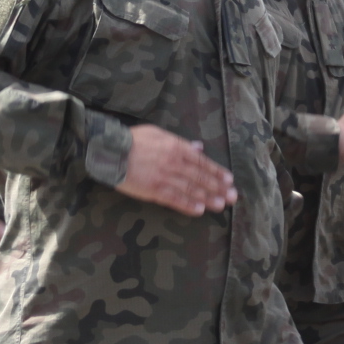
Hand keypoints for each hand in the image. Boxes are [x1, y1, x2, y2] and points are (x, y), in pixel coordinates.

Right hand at [116, 124, 236, 215]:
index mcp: (176, 147)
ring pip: (191, 189)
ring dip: (208, 198)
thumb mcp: (158, 133)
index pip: (202, 161)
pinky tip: (199, 210)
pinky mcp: (154, 190)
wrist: (110, 150)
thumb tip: (198, 146)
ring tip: (221, 205)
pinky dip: (188, 205)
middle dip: (218, 187)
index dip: (216, 171)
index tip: (229, 180)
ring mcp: (165, 177)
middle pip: (201, 177)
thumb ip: (179, 141)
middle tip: (233, 196)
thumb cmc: (132, 140)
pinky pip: (175, 199)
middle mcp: (175, 162)